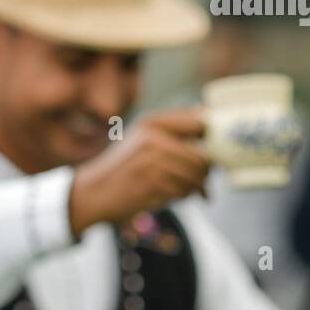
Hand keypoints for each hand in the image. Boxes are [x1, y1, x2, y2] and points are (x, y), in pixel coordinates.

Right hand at [68, 107, 208, 236]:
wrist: (92, 192)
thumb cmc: (121, 167)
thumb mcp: (140, 138)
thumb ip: (172, 127)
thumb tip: (207, 112)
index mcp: (152, 123)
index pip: (201, 122)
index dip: (214, 137)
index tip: (217, 149)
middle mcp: (152, 138)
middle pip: (203, 155)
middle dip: (206, 172)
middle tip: (203, 180)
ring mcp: (152, 160)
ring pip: (196, 176)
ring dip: (195, 188)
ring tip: (186, 191)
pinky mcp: (151, 183)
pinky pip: (184, 191)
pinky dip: (183, 197)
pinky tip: (172, 196)